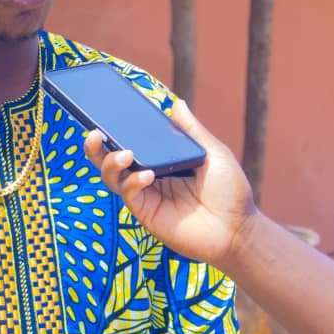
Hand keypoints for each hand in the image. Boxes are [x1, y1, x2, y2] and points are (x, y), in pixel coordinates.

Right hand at [84, 99, 256, 269]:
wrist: (239, 230)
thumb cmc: (230, 193)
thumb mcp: (214, 154)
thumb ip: (192, 131)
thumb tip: (175, 103)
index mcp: (162, 160)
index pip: (132, 143)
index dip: (116, 131)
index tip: (106, 114)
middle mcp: (149, 177)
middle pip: (112, 161)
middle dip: (97, 147)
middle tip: (94, 133)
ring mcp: (147, 196)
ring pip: (113, 178)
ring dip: (111, 163)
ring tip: (125, 154)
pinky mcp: (147, 214)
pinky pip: (130, 195)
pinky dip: (133, 182)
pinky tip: (147, 176)